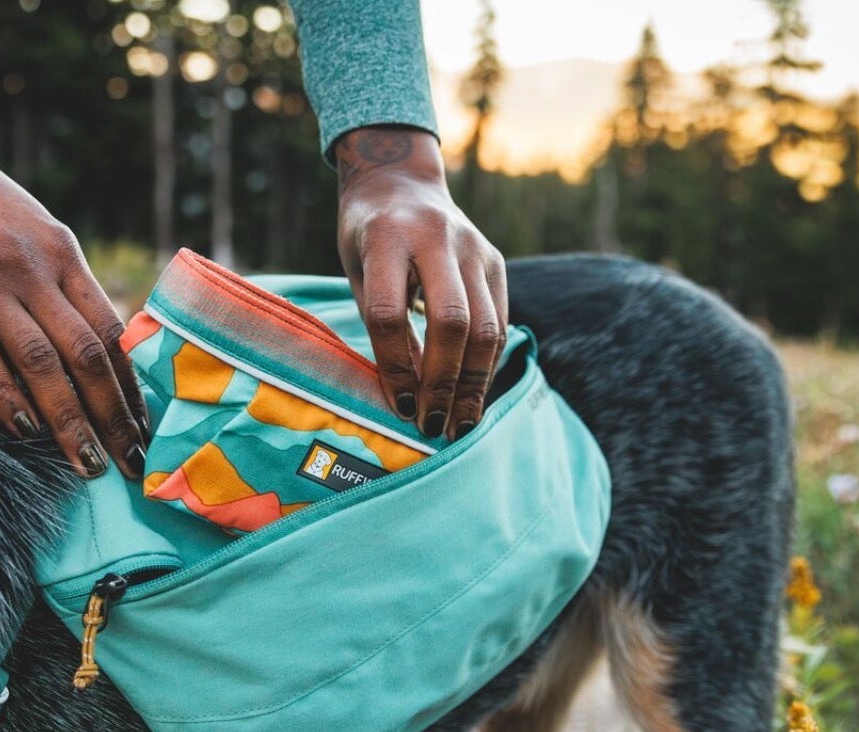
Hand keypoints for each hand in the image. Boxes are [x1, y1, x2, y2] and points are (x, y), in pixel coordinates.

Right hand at [0, 59, 147, 478]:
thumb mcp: (35, 234)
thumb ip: (64, 288)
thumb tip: (101, 356)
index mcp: (62, 253)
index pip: (108, 331)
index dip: (129, 386)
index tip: (143, 429)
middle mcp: (30, 267)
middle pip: (83, 354)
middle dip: (110, 416)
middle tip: (127, 464)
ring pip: (39, 363)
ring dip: (66, 420)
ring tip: (85, 462)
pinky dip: (5, 396)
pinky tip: (23, 429)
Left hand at [334, 127, 507, 440]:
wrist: (400, 181)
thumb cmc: (368, 238)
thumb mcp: (359, 272)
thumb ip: (382, 326)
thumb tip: (410, 397)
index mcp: (386, 237)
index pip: (389, 312)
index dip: (395, 366)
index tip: (400, 407)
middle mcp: (435, 238)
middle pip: (451, 320)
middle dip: (443, 382)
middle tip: (432, 424)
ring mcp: (473, 248)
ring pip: (486, 326)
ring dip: (473, 383)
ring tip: (460, 423)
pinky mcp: (495, 261)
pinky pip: (499, 322)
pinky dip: (487, 364)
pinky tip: (473, 395)